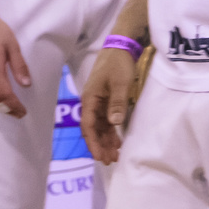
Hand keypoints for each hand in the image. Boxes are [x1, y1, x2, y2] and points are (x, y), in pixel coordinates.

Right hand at [82, 47, 139, 164]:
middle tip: (109, 161)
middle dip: (99, 146)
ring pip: (99, 126)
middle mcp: (91, 103)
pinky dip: (111, 132)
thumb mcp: (120, 83)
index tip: (99, 157)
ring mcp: (99, 102)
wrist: (120, 47)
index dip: (93, 143)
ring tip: (114, 156)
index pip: (88, 126)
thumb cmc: (118, 64)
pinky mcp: (107, 100)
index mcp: (90, 99)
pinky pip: (106, 120)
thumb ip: (117, 103)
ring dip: (106, 141)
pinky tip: (117, 141)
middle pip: (92, 129)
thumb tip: (114, 124)